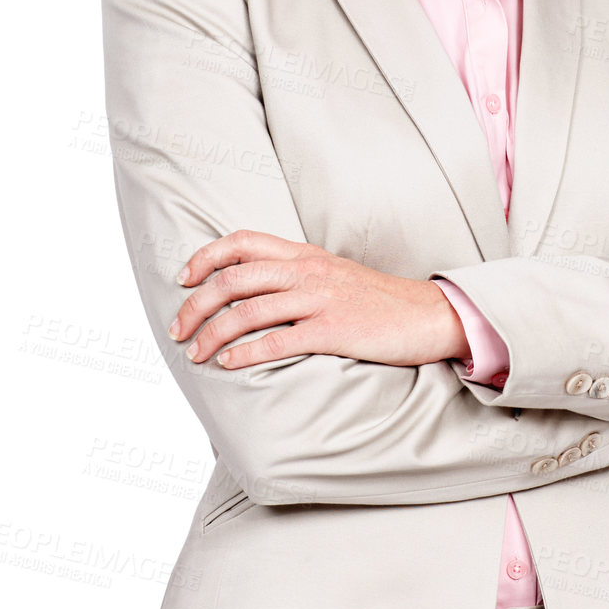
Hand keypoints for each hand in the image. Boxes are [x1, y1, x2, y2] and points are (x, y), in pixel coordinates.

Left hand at [167, 231, 468, 369]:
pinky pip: (277, 341)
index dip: (205, 258)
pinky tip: (230, 365)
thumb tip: (252, 290)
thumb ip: (296, 275)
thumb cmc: (378, 301)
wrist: (429, 315)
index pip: (241, 242)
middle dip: (197, 305)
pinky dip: (245, 354)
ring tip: (196, 354)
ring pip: (248, 311)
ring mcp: (320, 300)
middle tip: (179, 329)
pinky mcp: (334, 330)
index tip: (183, 279)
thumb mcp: (334, 274)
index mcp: (305, 255)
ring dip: (213, 334)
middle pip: (233, 280)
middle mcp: (307, 271)